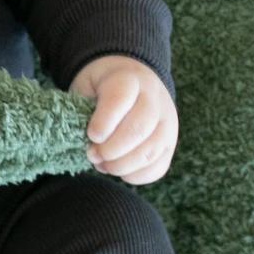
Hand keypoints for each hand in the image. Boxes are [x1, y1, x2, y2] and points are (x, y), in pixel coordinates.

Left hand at [69, 55, 177, 184]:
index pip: (120, 98)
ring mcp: (167, 122)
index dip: (104, 122)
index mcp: (129, 78)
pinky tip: (120, 171)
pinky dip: (136, 175)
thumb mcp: (87, 85)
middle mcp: (154, 99)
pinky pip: (158, 167)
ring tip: (103, 165)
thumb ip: (82, 108)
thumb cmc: (102, 87)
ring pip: (151, 151)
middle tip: (93, 155)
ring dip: (123, 166)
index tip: (91, 135)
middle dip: (112, 149)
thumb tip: (88, 142)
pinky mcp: (170, 143)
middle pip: (139, 129)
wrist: (133, 78)